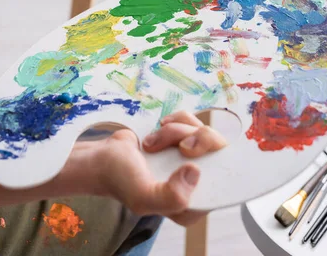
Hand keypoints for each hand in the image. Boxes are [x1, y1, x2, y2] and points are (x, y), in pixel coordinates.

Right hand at [68, 111, 226, 226]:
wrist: (102, 156)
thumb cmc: (120, 179)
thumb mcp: (143, 197)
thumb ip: (172, 196)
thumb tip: (196, 171)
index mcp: (190, 205)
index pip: (224, 186)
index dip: (218, 163)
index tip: (192, 153)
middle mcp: (194, 183)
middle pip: (218, 151)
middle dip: (196, 139)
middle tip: (178, 144)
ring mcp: (189, 159)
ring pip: (202, 131)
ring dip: (178, 130)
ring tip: (155, 141)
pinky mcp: (182, 138)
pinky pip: (191, 121)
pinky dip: (176, 120)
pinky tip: (159, 129)